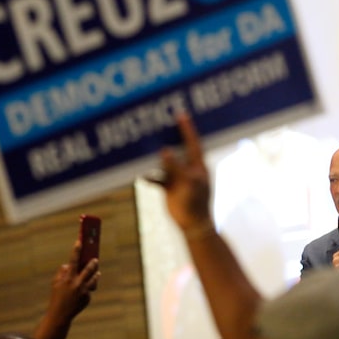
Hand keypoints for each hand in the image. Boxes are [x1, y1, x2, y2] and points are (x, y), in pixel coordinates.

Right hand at [34, 240, 99, 338]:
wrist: (60, 315)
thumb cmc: (57, 296)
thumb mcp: (55, 283)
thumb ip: (62, 272)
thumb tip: (69, 264)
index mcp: (68, 278)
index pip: (73, 261)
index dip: (76, 250)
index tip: (79, 241)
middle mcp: (77, 284)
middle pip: (89, 269)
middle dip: (93, 263)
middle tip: (95, 259)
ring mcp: (83, 292)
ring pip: (94, 279)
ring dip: (96, 275)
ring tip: (97, 272)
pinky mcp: (87, 298)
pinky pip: (89, 290)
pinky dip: (87, 288)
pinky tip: (84, 290)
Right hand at [149, 113, 212, 231]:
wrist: (192, 223)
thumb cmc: (195, 202)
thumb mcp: (188, 182)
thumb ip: (175, 166)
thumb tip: (163, 150)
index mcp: (197, 165)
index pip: (192, 142)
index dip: (187, 128)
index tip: (181, 114)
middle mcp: (188, 168)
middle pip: (177, 148)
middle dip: (169, 137)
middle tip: (160, 123)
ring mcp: (178, 177)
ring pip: (164, 162)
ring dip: (155, 156)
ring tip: (146, 145)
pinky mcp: (169, 187)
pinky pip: (156, 177)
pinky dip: (149, 176)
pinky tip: (141, 173)